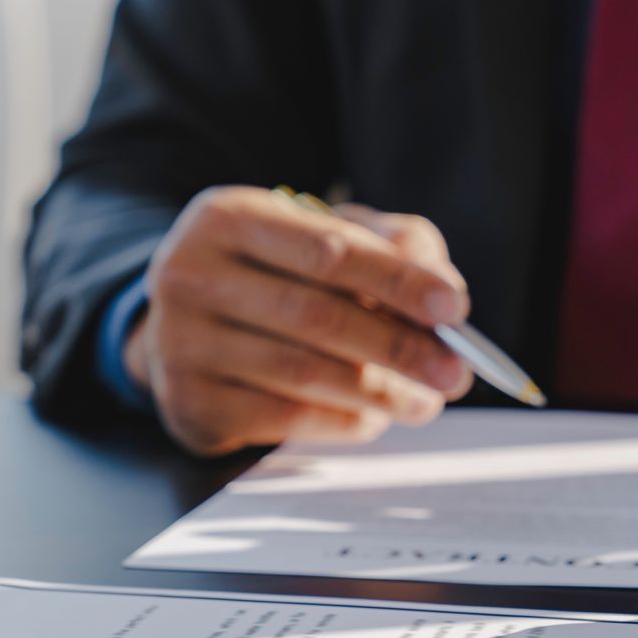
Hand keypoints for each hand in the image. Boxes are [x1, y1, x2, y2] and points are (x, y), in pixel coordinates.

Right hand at [125, 186, 474, 455]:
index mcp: (229, 217)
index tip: (454, 307)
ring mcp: (181, 343)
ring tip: (427, 402)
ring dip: (379, 393)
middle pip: (317, 317)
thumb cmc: (279, 273)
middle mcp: (190, 275)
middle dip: (399, 348)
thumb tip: (445, 291)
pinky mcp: (190, 403)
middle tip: (456, 372)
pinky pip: (284, 418)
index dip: (397, 281)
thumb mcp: (329, 235)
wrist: (188, 324)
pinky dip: (341, 421)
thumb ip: (394, 247)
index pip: (328, 250)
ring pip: (302, 373)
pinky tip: (373, 418)